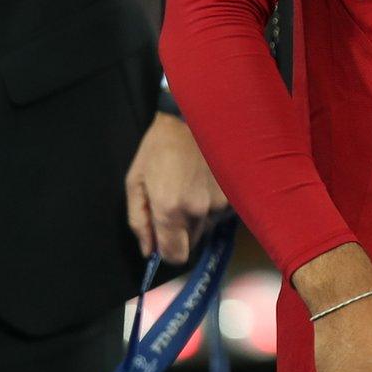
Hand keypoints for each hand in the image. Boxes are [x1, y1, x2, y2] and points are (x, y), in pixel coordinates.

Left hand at [124, 112, 228, 264]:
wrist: (195, 116)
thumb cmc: (159, 147)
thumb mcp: (136, 181)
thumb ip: (139, 221)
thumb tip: (148, 251)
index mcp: (169, 209)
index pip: (174, 255)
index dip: (167, 251)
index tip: (164, 240)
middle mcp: (198, 211)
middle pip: (193, 242)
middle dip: (183, 230)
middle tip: (177, 203)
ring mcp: (221, 202)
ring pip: (208, 226)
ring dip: (200, 215)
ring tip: (193, 186)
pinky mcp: (235, 193)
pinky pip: (222, 212)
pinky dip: (215, 203)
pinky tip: (208, 181)